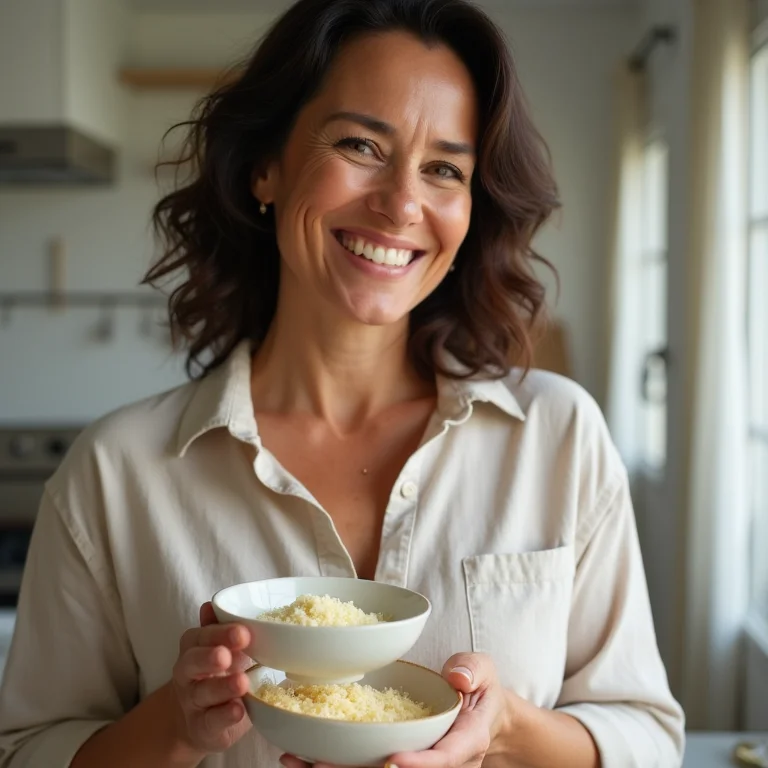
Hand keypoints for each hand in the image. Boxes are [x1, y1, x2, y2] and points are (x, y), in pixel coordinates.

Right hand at [170, 601, 254, 755]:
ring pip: (202, 693)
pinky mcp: (203, 727)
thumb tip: (211, 604)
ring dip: (222, 687)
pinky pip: (211, 721)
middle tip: (227, 655)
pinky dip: (225, 716)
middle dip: (209, 657)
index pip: (201, 636)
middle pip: (192, 663)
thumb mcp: (219, 647)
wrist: (198, 718)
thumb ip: (217, 626)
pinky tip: (239, 709)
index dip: (220, 633)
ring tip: (242, 683)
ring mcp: (193, 702)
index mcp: (194, 647)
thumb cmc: (216, 673)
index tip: (243, 632)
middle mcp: (187, 674)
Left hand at [279, 652, 512, 767]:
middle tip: (318, 765)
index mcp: (466, 742)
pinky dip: (335, 765)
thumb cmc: (480, 689)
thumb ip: (473, 669)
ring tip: (295, 762)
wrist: (481, 715)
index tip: (391, 761)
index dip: (419, 764)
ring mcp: (418, 766)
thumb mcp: (484, 671)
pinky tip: (300, 757)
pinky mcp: (398, 763)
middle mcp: (441, 764)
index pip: (444, 759)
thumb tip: (456, 677)